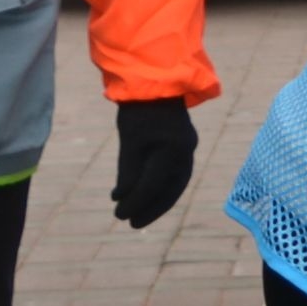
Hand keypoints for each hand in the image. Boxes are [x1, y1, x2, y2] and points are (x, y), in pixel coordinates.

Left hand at [110, 94, 197, 227]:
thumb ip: (128, 171)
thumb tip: (123, 198)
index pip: (151, 185)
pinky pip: (175, 175)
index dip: (134, 203)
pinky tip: (147, 195)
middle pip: (170, 190)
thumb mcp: (129, 140)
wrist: (157, 81)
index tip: (118, 214)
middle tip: (132, 224)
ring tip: (139, 214)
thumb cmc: (138, 109)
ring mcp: (187, 150)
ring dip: (157, 202)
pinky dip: (161, 188)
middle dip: (150, 209)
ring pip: (175, 185)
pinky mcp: (184, 147)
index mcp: (171, 149)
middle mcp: (185, 152)